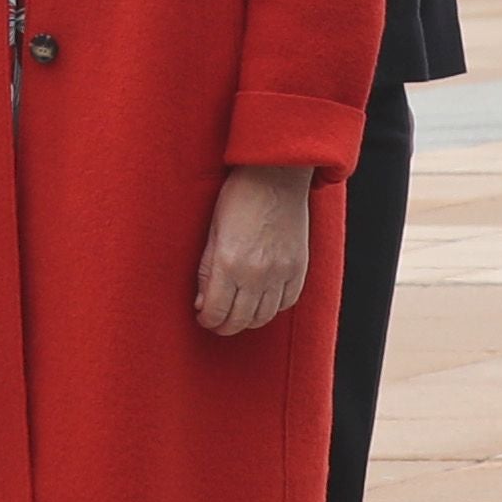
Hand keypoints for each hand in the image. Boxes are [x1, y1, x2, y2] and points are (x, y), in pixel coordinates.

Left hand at [191, 164, 315, 335]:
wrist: (275, 175)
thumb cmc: (239, 197)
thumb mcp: (212, 231)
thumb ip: (206, 270)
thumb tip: (202, 303)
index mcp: (229, 263)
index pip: (217, 311)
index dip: (208, 320)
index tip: (204, 318)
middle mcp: (257, 273)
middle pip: (241, 320)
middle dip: (225, 326)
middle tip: (218, 322)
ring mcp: (281, 272)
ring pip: (265, 316)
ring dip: (248, 321)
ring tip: (238, 314)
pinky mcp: (299, 267)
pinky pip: (288, 302)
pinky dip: (274, 307)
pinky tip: (262, 301)